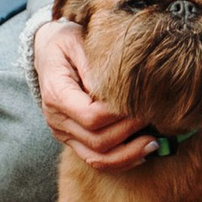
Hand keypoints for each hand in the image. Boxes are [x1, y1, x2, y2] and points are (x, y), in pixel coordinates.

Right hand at [30, 15, 157, 170]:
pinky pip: (95, 159)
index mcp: (57, 95)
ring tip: (154, 144)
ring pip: (96, 158)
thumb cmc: (67, 41)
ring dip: (128, 155)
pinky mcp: (72, 140)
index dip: (119, 115)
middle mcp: (57, 120)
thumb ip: (95, 64)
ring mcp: (63, 133)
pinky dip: (120, 161)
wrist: (47, 51)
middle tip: (155, 119)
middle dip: (130, 135)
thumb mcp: (78, 40)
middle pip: (97, 141)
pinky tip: (142, 152)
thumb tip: (117, 89)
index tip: (143, 104)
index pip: (91, 116)